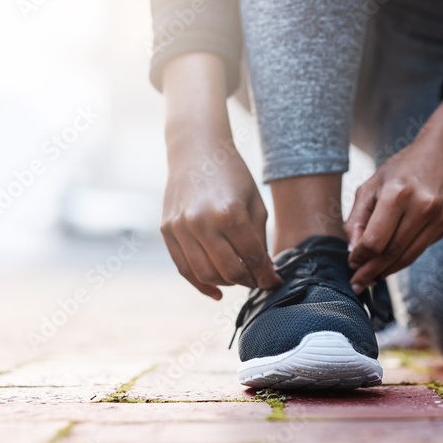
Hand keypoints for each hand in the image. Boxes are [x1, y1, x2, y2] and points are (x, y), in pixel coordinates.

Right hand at [162, 145, 280, 299]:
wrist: (196, 151)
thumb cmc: (232, 176)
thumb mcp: (255, 204)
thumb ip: (259, 241)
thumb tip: (266, 274)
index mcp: (229, 213)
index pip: (252, 258)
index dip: (267, 276)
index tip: (275, 283)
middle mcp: (201, 222)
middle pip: (229, 272)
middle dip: (248, 281)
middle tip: (258, 280)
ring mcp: (180, 228)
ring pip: (205, 274)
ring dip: (226, 283)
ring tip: (238, 278)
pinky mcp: (167, 230)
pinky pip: (184, 268)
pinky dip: (201, 284)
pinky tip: (217, 291)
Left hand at [344, 75, 442, 292]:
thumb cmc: (405, 167)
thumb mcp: (374, 184)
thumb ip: (358, 217)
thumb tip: (353, 249)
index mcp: (397, 193)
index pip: (374, 240)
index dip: (360, 257)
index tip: (351, 264)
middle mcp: (421, 207)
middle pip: (390, 252)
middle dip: (371, 271)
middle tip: (357, 284)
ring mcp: (437, 218)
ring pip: (407, 257)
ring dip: (386, 271)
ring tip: (370, 279)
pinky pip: (419, 250)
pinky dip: (402, 260)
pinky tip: (389, 266)